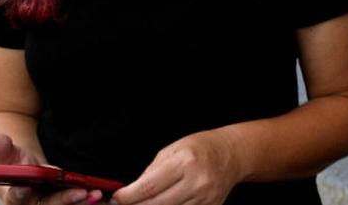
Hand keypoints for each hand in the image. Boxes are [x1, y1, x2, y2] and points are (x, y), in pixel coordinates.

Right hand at [0, 133, 102, 204]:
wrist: (29, 175)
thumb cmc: (19, 165)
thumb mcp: (10, 155)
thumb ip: (3, 148)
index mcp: (16, 196)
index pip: (16, 197)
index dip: (20, 194)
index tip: (26, 188)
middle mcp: (34, 204)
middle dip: (65, 200)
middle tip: (81, 192)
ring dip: (81, 203)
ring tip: (97, 195)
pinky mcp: (65, 204)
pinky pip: (78, 204)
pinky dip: (89, 202)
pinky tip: (106, 197)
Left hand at [110, 130, 240, 204]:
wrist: (230, 155)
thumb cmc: (199, 148)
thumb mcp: (172, 151)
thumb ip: (150, 173)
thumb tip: (129, 193)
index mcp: (185, 162)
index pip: (149, 187)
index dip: (128, 196)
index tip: (117, 199)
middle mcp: (197, 182)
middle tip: (124, 204)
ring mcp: (205, 199)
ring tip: (143, 203)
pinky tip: (162, 204)